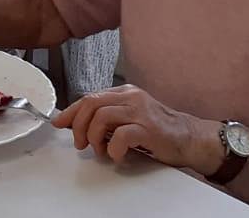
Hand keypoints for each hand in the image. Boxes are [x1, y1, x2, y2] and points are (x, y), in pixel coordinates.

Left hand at [51, 85, 215, 168]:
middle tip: (80, 144)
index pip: (89, 97)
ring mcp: (140, 111)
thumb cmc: (158, 131)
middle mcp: (131, 97)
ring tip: (100, 151)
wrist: (189, 138)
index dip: (71, 112)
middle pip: (91, 104)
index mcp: (124, 93)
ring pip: (101, 117)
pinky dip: (113, 149)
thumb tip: (75, 124)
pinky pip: (120, 136)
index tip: (59, 123)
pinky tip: (117, 156)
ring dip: (94, 138)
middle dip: (79, 126)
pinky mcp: (148, 128)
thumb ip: (106, 118)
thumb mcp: (128, 118)